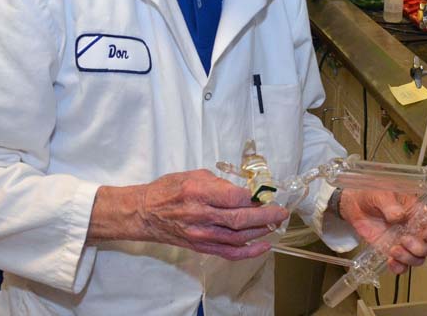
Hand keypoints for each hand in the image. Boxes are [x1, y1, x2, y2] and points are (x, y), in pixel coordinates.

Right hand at [89, 169, 287, 260]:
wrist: (144, 213)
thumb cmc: (168, 189)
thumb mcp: (193, 174)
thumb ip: (219, 182)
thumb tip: (244, 190)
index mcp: (198, 192)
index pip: (234, 197)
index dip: (254, 197)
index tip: (266, 193)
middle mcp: (200, 215)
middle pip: (240, 219)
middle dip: (266, 216)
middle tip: (281, 211)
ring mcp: (201, 234)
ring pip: (238, 237)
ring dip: (261, 232)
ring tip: (275, 224)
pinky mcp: (200, 246)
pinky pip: (228, 253)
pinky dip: (248, 252)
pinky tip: (263, 246)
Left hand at [338, 189, 426, 274]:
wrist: (355, 204)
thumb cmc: (372, 193)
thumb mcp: (381, 193)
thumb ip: (390, 204)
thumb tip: (399, 216)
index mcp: (419, 212)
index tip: (426, 235)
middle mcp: (416, 229)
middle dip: (420, 248)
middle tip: (404, 240)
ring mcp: (405, 242)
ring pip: (419, 259)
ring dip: (409, 258)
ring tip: (393, 250)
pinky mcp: (392, 252)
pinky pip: (403, 267)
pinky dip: (399, 267)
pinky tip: (390, 261)